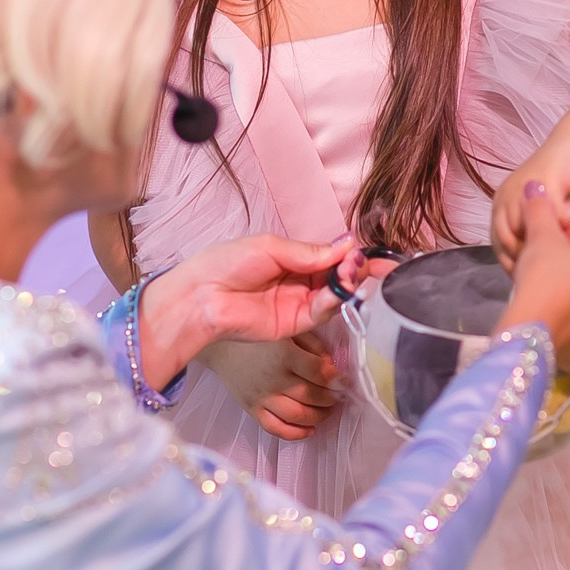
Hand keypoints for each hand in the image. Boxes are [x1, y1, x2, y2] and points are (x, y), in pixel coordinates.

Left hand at [176, 232, 369, 344]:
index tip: (367, 252)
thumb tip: (348, 245)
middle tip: (360, 264)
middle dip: (354, 270)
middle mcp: (299, 281)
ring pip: (334, 295)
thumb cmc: (227, 263)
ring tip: (350, 274)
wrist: (201, 296)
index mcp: (292, 259)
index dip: (350, 255)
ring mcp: (298, 303)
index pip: (330, 257)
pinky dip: (333, 301)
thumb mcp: (272, 247)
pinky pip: (321, 312)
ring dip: (347, 284)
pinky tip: (338, 289)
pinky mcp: (294, 324)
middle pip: (337, 277)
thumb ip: (310, 252)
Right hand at [201, 330, 339, 440]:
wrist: (220, 345)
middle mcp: (273, 378)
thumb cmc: (257, 336)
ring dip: (319, 416)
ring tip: (327, 409)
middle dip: (331, 398)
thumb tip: (332, 364)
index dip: (337, 378)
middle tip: (338, 394)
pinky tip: (310, 429)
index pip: (320, 373)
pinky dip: (296, 433)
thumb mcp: (288, 330)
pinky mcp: (252, 408)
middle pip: (313, 396)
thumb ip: (313, 344)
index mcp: (284, 355)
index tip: (343, 377)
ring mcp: (262, 397)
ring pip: (298, 415)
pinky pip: (275, 428)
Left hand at [492, 129, 569, 265]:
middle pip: (507, 238)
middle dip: (526, 260)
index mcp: (500, 205)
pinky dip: (563, 228)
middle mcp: (506, 196)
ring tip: (562, 259)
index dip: (511, 264)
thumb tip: (532, 270)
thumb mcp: (540, 213)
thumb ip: (531, 234)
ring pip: (527, 228)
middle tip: (547, 273)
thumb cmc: (557, 184)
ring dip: (545, 246)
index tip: (528, 280)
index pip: (497, 243)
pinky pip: (552, 212)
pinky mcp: (546, 179)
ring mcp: (523, 187)